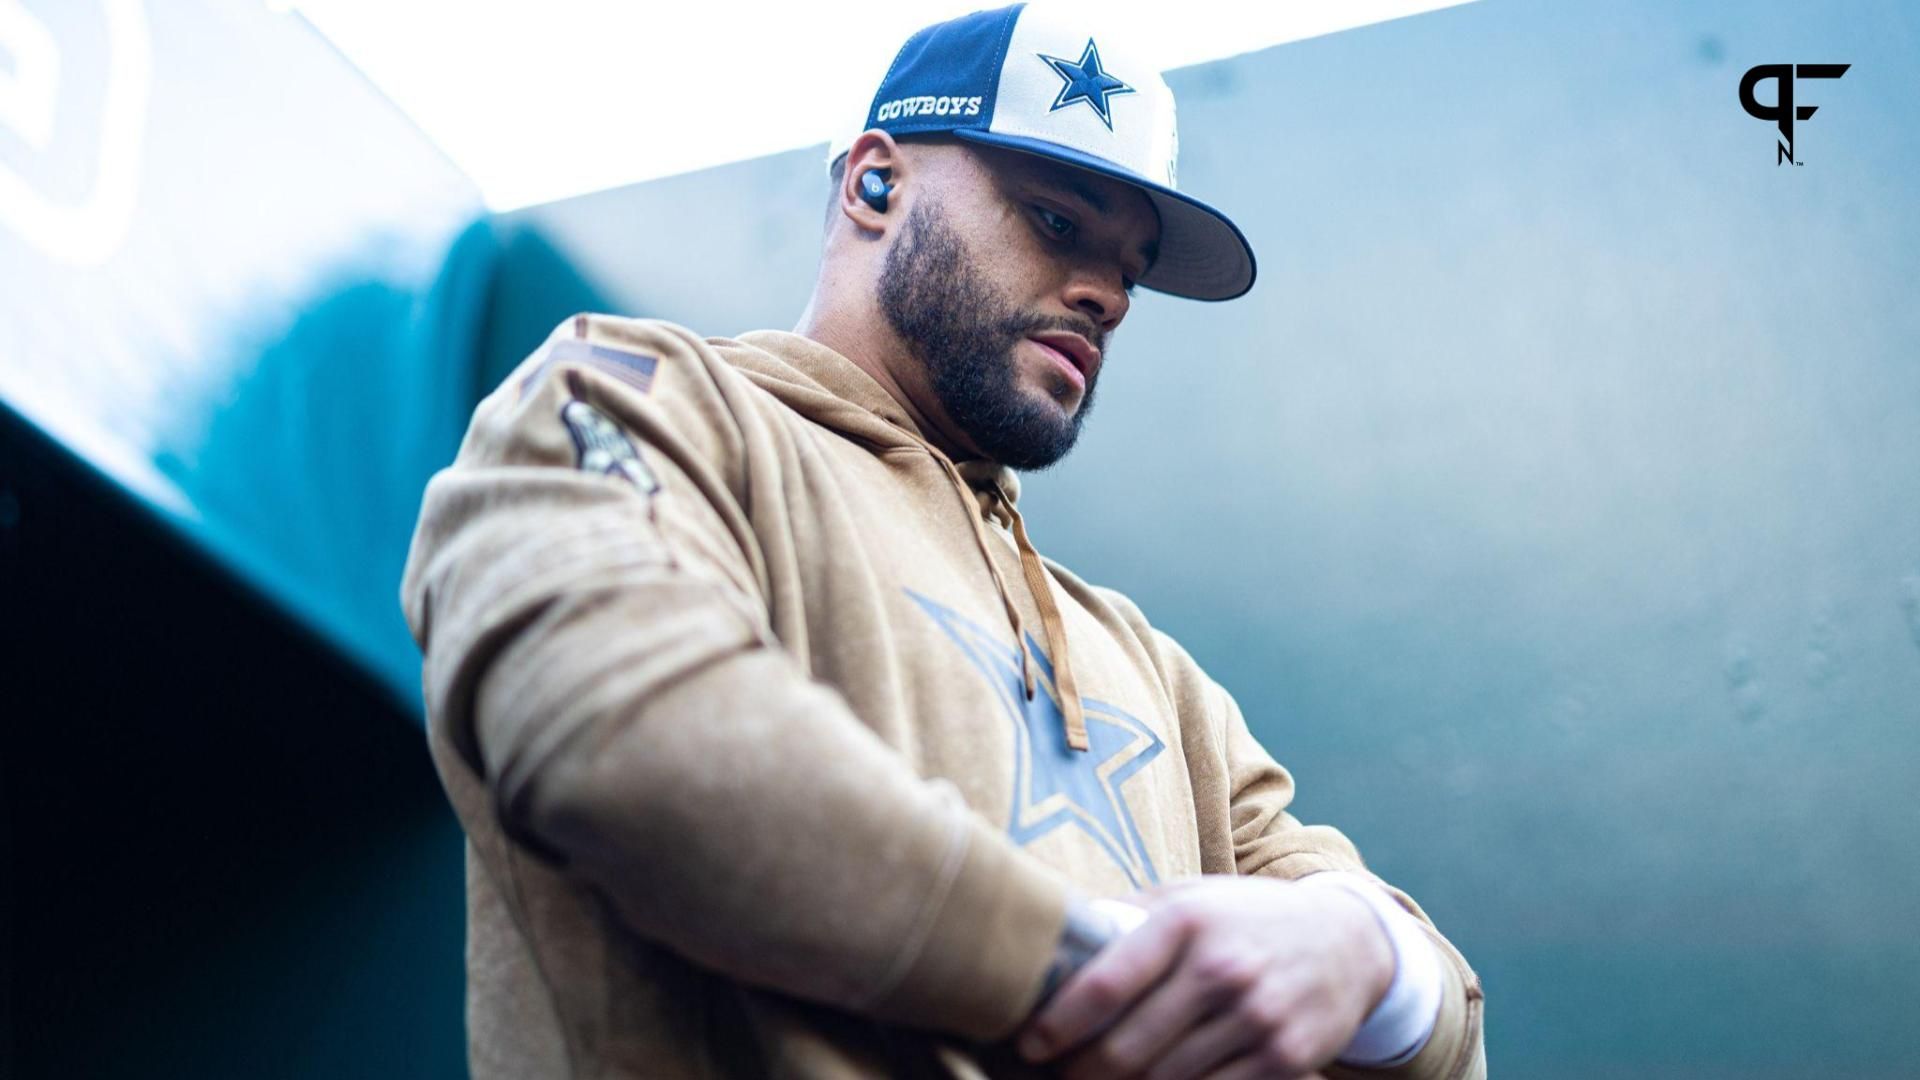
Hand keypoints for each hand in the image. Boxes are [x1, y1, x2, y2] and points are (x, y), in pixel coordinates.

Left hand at [1016, 875, 1393, 1079]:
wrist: (1346, 942)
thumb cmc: (1245, 919)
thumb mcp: (1190, 897)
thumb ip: (1128, 918)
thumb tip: (1054, 938)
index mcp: (1186, 921)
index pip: (1104, 985)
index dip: (1057, 1025)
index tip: (1030, 1043)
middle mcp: (1221, 969)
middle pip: (1126, 1049)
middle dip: (1082, 1073)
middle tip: (1064, 1075)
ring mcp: (1256, 1018)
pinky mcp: (1283, 1060)